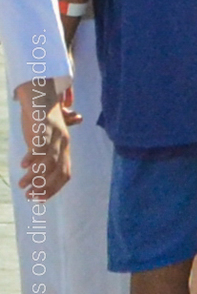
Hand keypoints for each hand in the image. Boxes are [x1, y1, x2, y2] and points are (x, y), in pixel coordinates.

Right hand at [15, 81, 70, 199]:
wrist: (41, 95)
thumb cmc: (46, 115)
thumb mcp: (54, 131)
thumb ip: (57, 142)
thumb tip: (77, 122)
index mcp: (65, 148)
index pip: (65, 175)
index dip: (54, 188)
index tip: (40, 198)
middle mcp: (63, 144)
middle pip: (58, 172)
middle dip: (45, 187)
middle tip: (29, 196)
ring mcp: (55, 136)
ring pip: (48, 162)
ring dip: (35, 176)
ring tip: (22, 184)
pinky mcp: (44, 128)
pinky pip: (40, 146)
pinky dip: (33, 157)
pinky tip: (23, 165)